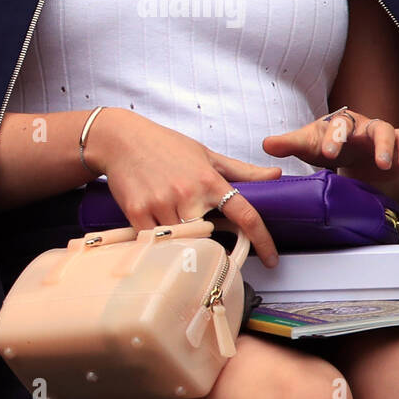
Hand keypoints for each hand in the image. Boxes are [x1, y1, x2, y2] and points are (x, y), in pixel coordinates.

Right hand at [83, 108, 283, 265]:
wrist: (121, 140)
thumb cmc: (166, 146)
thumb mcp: (207, 155)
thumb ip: (242, 171)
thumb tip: (276, 175)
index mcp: (209, 180)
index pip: (244, 213)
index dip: (262, 239)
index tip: (271, 259)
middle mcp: (187, 193)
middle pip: (211, 236)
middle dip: (213, 244)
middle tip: (208, 242)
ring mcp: (161, 204)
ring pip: (183, 242)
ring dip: (185, 244)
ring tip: (179, 233)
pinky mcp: (137, 213)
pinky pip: (155, 242)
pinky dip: (161, 244)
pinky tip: (160, 234)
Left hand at [262, 110, 398, 191]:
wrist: (350, 153)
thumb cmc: (329, 146)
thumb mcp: (310, 145)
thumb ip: (291, 144)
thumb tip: (267, 144)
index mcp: (346, 124)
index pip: (342, 124)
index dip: (336, 137)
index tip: (328, 155)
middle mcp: (371, 129)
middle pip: (381, 127)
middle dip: (382, 143)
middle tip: (381, 162)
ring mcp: (391, 142)